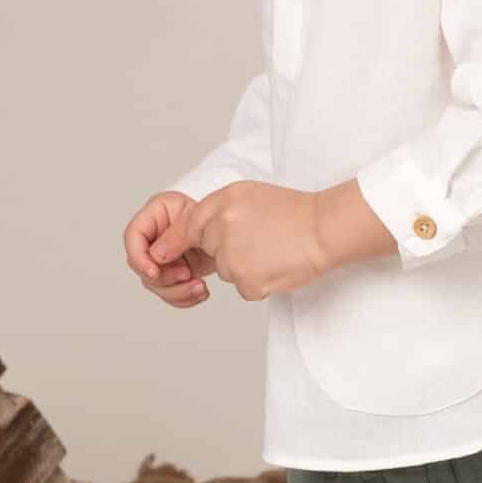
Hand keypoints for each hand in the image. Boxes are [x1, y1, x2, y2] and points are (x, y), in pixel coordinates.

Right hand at [123, 191, 215, 308]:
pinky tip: (200, 291)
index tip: (154, 272)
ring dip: (177, 291)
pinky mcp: (174, 274)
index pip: (133, 236)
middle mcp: (155, 237)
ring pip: (155, 284)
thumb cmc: (217, 219)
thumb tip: (156, 258)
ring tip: (199, 286)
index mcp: (156, 215)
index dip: (139, 257)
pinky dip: (184, 297)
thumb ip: (174, 236)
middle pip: (142, 265)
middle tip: (186, 274)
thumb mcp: (197, 222)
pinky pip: (169, 292)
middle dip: (164, 278)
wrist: (233, 235)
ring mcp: (163, 257)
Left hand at [149, 180, 327, 300]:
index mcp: (220, 207)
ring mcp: (233, 261)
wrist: (323, 230)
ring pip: (228, 272)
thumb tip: (191, 236)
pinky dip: (259, 280)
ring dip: (246, 266)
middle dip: (228, 251)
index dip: (172, 244)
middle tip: (260, 238)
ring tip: (272, 249)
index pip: (184, 229)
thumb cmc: (292, 211)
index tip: (158, 256)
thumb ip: (216, 212)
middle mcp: (221, 233)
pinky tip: (277, 264)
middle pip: (210, 254)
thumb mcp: (248, 195)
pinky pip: (245, 287)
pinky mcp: (248, 284)